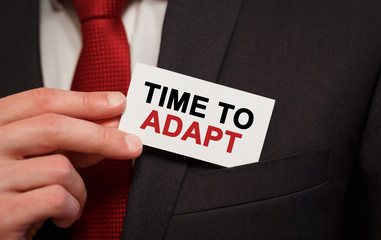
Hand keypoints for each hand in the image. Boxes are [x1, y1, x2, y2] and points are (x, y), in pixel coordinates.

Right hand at [0, 88, 141, 239]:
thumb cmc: (15, 193)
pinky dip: (72, 209)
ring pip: (60, 167)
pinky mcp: (2, 213)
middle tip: (132, 144)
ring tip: (72, 200)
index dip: (85, 100)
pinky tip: (63, 215)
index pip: (41, 101)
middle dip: (101, 136)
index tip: (117, 103)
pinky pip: (57, 198)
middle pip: (53, 127)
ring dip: (80, 188)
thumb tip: (110, 122)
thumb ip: (70, 141)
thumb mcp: (38, 160)